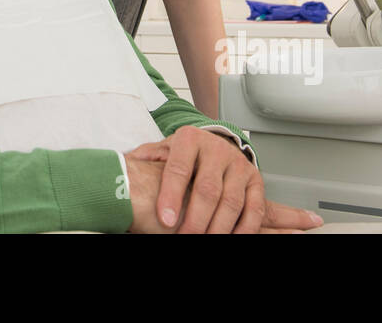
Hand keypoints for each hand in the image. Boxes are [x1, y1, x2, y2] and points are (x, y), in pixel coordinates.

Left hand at [127, 126, 321, 232]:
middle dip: (195, 219)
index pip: (179, 169)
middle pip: (208, 189)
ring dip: (218, 228)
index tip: (165, 219)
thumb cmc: (185, 154)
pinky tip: (230, 238)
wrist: (215, 145)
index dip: (171, 196)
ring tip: (204, 241)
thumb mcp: (163, 149)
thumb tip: (125, 167)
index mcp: (189, 139)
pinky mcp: (255, 180)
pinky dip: (243, 229)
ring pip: (231, 202)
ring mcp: (238, 164)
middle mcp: (216, 149)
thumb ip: (147, 158)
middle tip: (185, 237)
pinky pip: (253, 209)